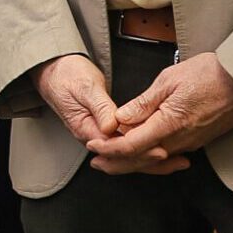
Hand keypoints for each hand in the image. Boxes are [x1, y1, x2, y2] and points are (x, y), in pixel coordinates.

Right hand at [32, 53, 177, 175]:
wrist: (54, 71)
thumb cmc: (68, 75)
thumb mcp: (85, 87)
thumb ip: (99, 106)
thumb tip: (112, 125)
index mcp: (86, 129)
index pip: (116, 148)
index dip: (140, 151)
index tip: (160, 150)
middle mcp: (94, 136)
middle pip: (124, 158)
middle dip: (152, 162)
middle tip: (178, 161)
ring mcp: (100, 134)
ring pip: (128, 155)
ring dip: (153, 160)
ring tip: (178, 161)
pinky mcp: (107, 130)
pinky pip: (128, 145)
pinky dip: (146, 149)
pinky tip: (164, 149)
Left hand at [86, 52, 232, 173]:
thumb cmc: (210, 74)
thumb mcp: (168, 80)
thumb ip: (143, 103)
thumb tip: (119, 119)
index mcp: (169, 123)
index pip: (131, 145)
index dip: (109, 148)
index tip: (93, 146)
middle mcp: (180, 139)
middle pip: (142, 160)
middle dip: (116, 164)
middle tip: (96, 163)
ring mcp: (191, 142)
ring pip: (156, 160)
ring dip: (133, 162)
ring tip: (113, 160)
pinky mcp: (199, 141)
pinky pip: (170, 155)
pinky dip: (152, 157)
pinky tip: (143, 154)